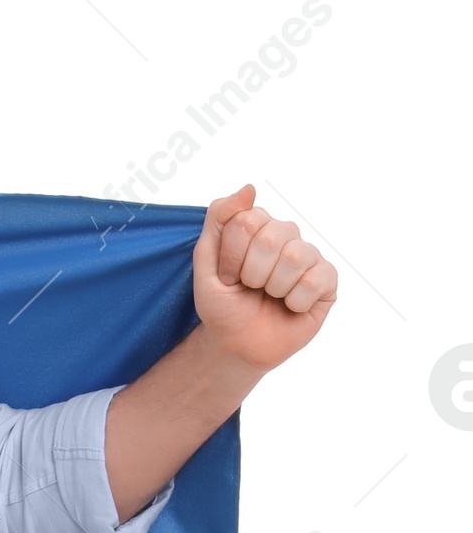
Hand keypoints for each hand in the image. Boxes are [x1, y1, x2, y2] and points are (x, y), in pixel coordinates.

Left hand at [192, 185, 338, 378]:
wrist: (236, 344)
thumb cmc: (223, 304)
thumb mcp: (205, 263)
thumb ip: (219, 219)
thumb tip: (249, 188)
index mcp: (259, 225)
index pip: (246, 221)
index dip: (231, 256)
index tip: (228, 276)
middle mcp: (287, 235)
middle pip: (271, 238)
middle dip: (251, 273)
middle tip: (249, 288)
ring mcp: (308, 257)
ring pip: (294, 258)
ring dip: (272, 288)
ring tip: (269, 297)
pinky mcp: (327, 282)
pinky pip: (314, 281)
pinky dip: (295, 301)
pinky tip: (290, 306)